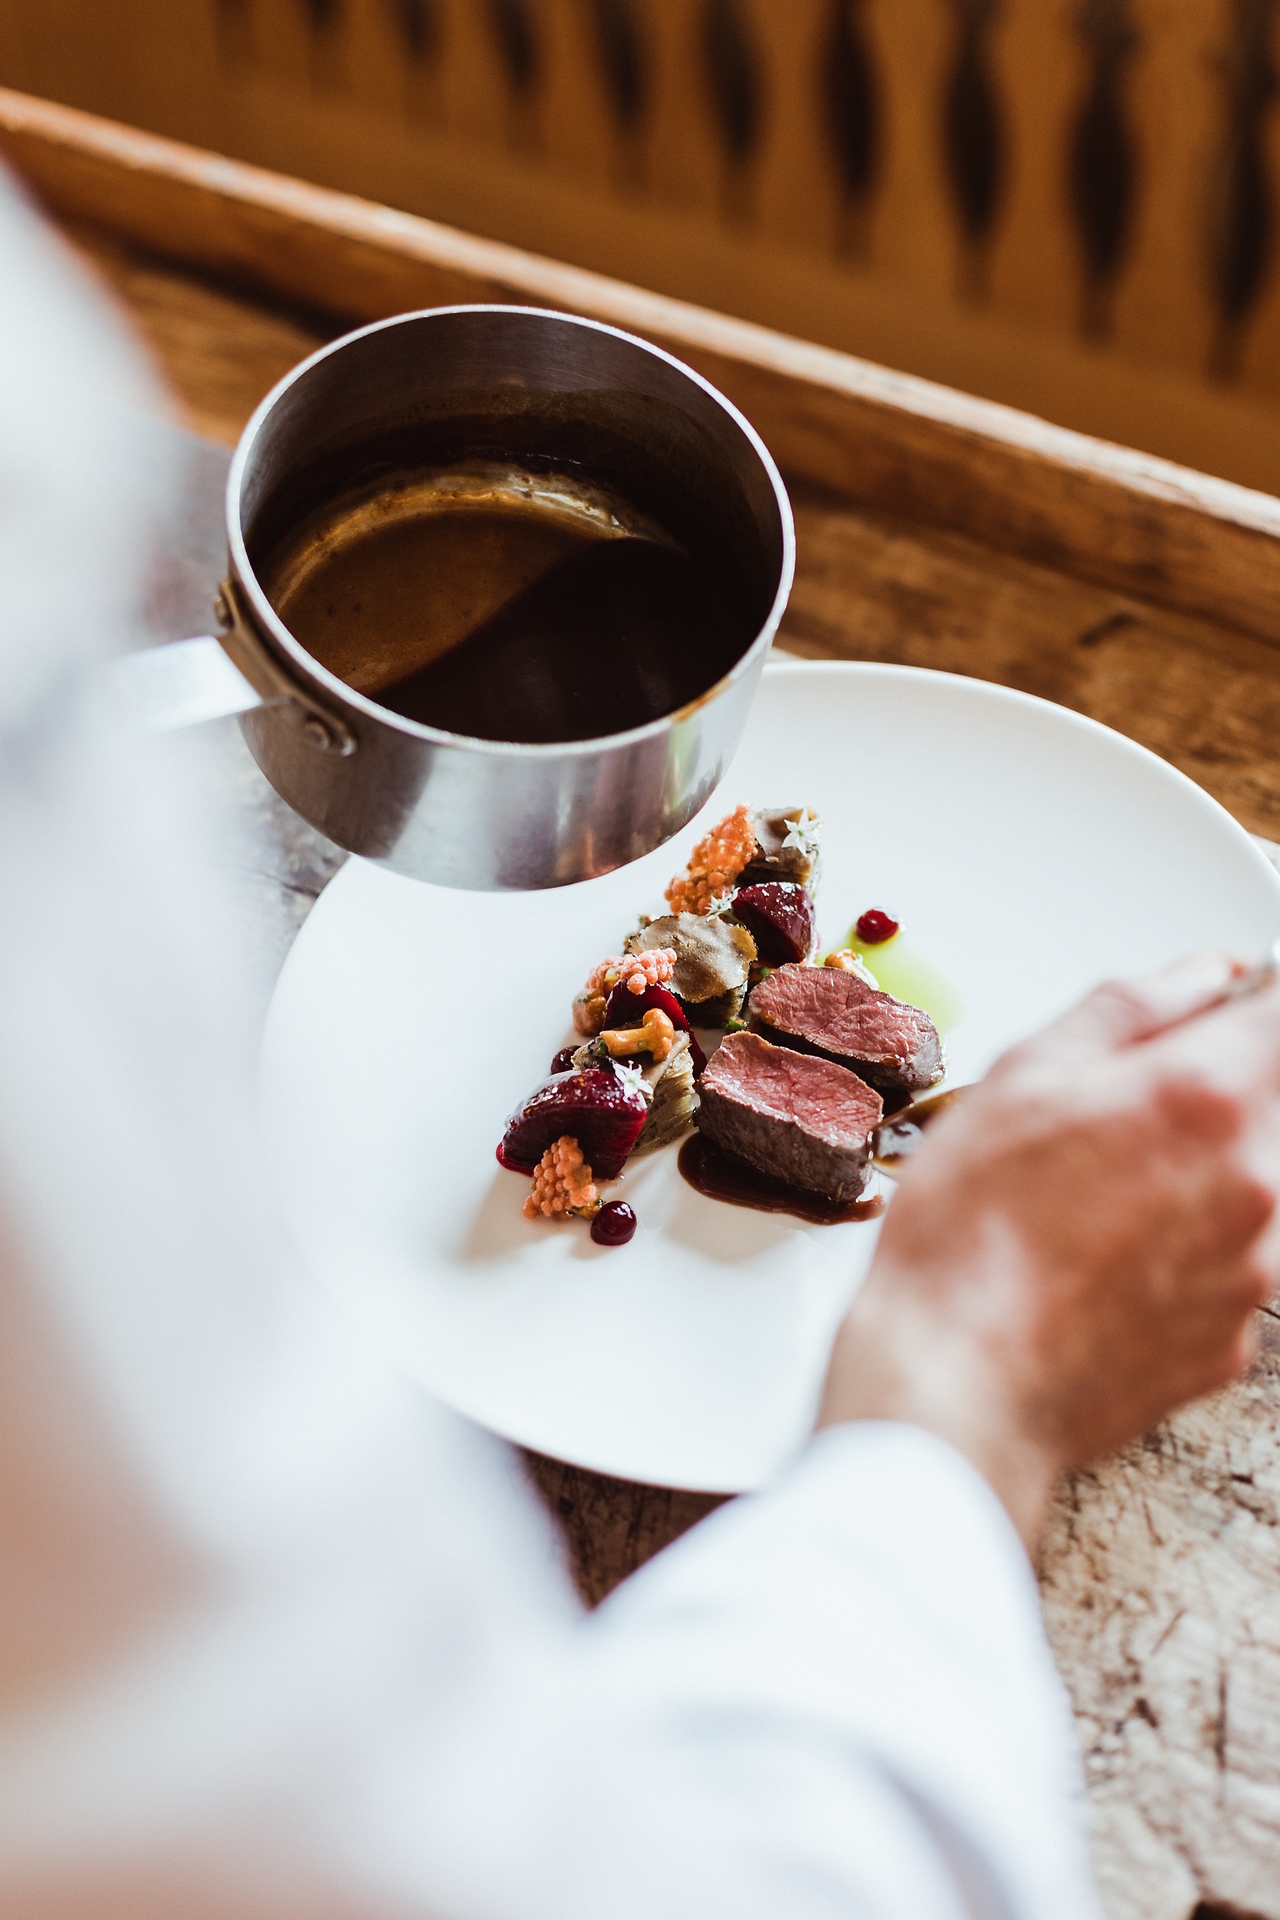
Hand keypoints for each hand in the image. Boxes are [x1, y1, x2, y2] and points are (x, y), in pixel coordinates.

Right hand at [819, 955, 1279, 1547]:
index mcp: (1206, 1098)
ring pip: (1258, 1185)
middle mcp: (1257, 1183)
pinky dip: (1189, 1248)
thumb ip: (1130, 1008)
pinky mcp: (1235, 1340)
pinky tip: (1106, 1257)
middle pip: (1276, 1103)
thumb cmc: (968, 1235)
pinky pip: (1235, 1263)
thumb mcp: (1021, 1076)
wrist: (957, 1384)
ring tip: (1103, 1196)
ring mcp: (1256, 1270)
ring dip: (1204, 1172)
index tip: (1230, 1007)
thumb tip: (1206, 976)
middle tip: (1127, 1111)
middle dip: (1220, 1093)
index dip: (1254, 1003)